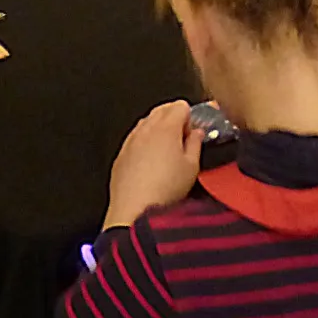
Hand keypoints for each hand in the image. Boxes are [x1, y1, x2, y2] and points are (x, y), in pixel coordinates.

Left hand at [103, 100, 201, 230]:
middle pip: (162, 110)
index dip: (190, 116)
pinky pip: (134, 140)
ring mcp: (130, 141)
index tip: (194, 131)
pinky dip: (144, 144)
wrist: (134, 211)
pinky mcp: (120, 155)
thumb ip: (196, 143)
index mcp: (166, 127)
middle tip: (184, 139)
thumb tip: (197, 134)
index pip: (180, 106)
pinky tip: (151, 163)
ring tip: (168, 153)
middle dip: (174, 118)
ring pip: (146, 123)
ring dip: (158, 130)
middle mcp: (145, 129)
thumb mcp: (192, 167)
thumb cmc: (164, 191)